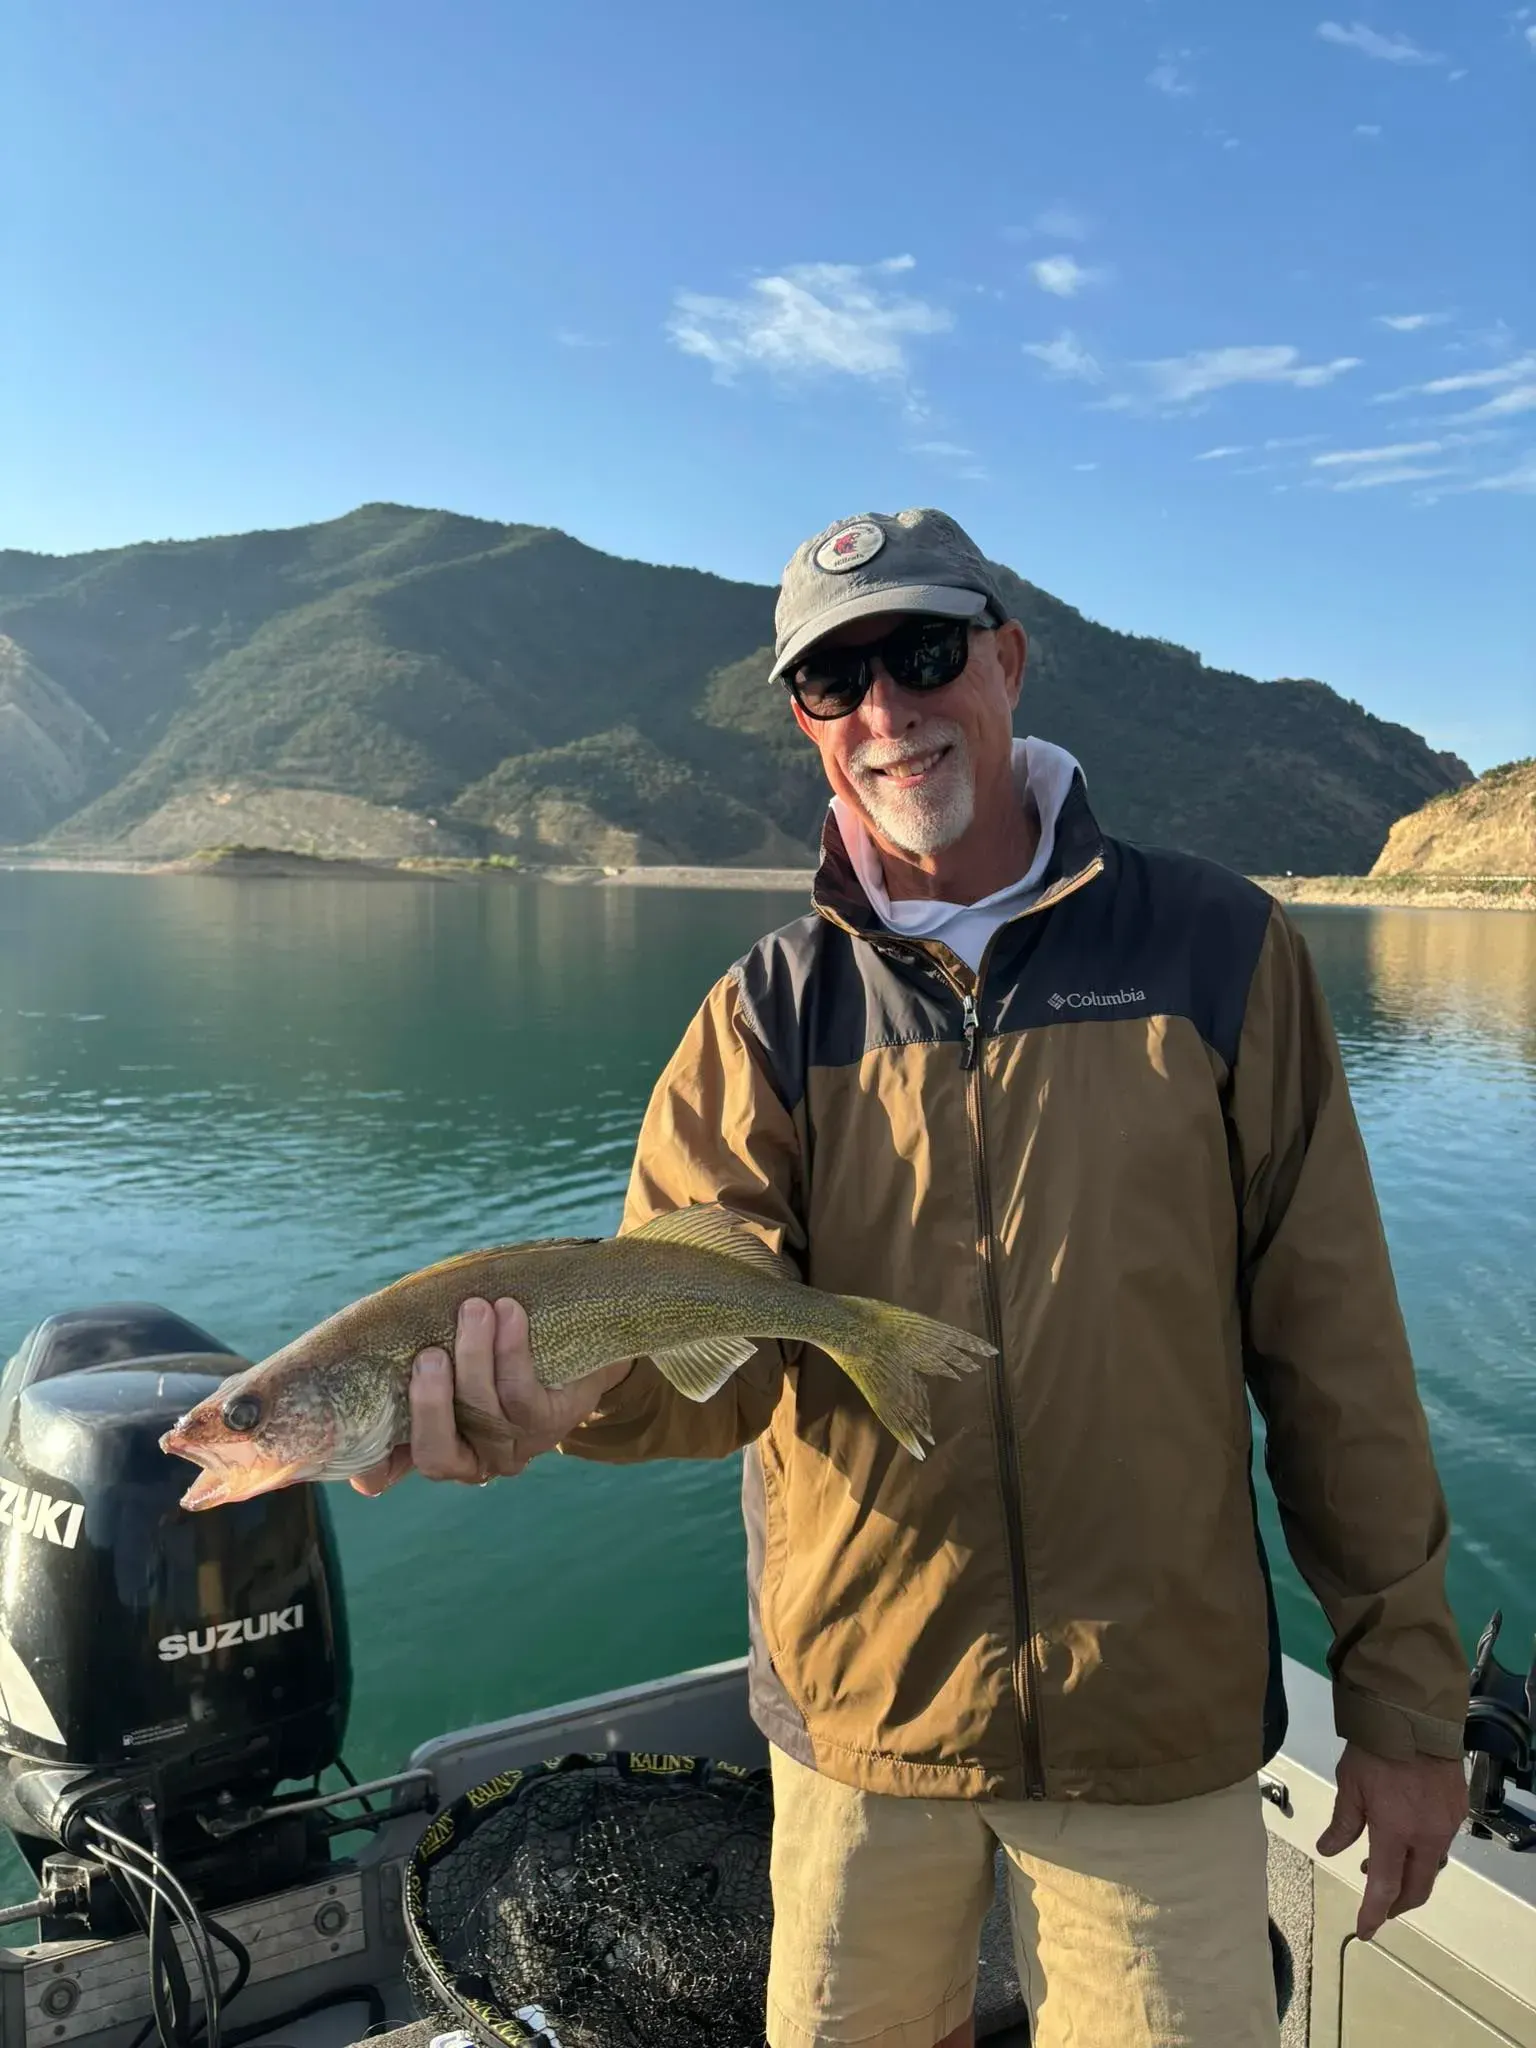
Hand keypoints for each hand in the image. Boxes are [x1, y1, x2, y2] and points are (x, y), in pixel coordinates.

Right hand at [351, 1296, 630, 1494]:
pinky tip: (510, 1313)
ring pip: (482, 1410)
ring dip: (475, 1354)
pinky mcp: (549, 1424)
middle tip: (429, 1354)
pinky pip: (522, 1392)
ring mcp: (512, 1446)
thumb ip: (413, 1373)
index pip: (395, 1469)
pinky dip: (512, 1348)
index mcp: (439, 1449)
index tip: (364, 1463)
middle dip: (429, 1403)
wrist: (575, 1346)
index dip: (374, 1469)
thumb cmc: (494, 1355)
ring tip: (474, 1308)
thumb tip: (374, 1358)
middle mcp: (473, 1461)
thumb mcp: (451, 1368)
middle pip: (437, 1452)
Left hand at [1316, 1741, 1467, 1939]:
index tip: (1364, 1930)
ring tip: (1382, 1865)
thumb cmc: (1374, 1749)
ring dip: (1409, 1875)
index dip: (1373, 1912)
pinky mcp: (1458, 1810)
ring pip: (1430, 1866)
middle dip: (1397, 1903)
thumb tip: (1328, 1850)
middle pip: (1416, 1887)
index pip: (1384, 1886)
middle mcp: (1426, 1836)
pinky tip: (1406, 1838)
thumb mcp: (1349, 1784)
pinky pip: (1440, 1842)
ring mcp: (1446, 1824)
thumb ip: (1342, 1822)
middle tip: (1381, 1906)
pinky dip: (1422, 1850)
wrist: (1416, 1716)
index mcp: (1396, 1832)